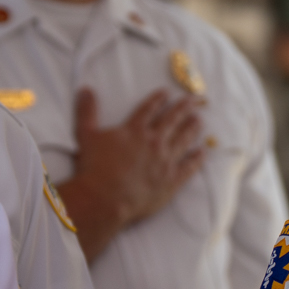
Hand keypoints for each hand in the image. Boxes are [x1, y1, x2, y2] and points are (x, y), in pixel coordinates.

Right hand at [55, 87, 205, 259]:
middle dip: (184, 108)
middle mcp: (153, 141)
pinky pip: (189, 167)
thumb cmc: (94, 168)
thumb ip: (86, 111)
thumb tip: (85, 89)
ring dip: (192, 128)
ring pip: (183, 140)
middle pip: (172, 120)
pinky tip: (203, 152)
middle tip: (195, 100)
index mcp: (134, 129)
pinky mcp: (171, 180)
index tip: (167, 93)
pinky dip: (197, 159)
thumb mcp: (85, 135)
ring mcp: (165, 161)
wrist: (106, 198)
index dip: (159, 99)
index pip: (149, 109)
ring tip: (199, 120)